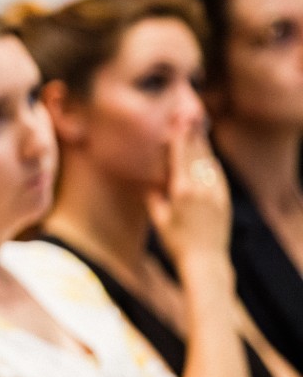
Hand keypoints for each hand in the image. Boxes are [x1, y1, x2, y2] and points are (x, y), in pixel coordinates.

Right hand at [146, 128, 231, 271]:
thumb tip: (151, 184)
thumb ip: (154, 198)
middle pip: (196, 153)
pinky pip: (217, 174)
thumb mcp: (159, 220)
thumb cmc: (176, 243)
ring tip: (197, 128)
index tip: (177, 120)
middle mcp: (200, 187)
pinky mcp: (224, 199)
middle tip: (188, 115)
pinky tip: (207, 156)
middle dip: (191, 133)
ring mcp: (215, 192)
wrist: (206, 261)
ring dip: (202, 144)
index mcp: (181, 190)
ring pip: (208, 161)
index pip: (180, 156)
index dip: (179, 136)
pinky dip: (210, 162)